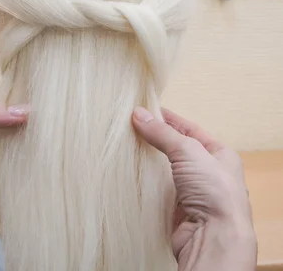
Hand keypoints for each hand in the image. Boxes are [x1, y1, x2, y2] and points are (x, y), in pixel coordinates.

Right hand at [132, 108, 256, 270]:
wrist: (213, 239)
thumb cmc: (214, 192)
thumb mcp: (188, 151)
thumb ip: (163, 133)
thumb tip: (139, 114)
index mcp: (221, 154)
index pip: (191, 130)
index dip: (169, 119)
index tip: (147, 110)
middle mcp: (209, 173)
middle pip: (178, 149)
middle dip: (158, 139)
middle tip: (133, 126)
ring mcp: (194, 193)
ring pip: (167, 170)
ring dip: (151, 160)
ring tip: (128, 145)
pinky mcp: (179, 210)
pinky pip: (160, 190)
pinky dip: (148, 181)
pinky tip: (133, 172)